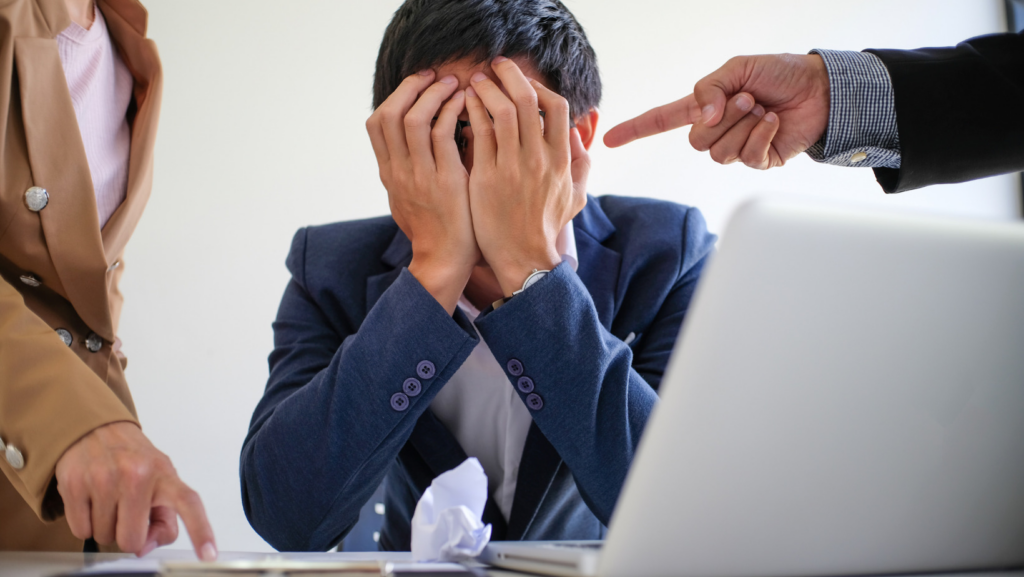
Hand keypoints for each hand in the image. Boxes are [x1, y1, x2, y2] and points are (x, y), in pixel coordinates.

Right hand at [54, 422, 215, 558]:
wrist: (96, 428)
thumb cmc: (133, 459)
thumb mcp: (160, 479)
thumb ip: (163, 518)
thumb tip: (143, 547)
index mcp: (164, 474)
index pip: (188, 503)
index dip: (201, 530)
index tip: (209, 554)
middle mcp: (136, 474)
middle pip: (131, 540)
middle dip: (128, 534)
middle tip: (126, 512)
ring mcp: (103, 479)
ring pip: (104, 537)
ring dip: (106, 526)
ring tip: (109, 499)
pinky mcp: (74, 485)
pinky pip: (81, 531)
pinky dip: (85, 524)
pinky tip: (91, 500)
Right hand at [366, 70, 477, 313]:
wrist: (445, 262)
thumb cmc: (437, 231)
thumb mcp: (412, 198)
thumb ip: (411, 171)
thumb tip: (421, 143)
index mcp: (389, 174)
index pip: (376, 124)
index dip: (395, 97)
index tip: (418, 86)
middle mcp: (398, 172)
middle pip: (389, 114)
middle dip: (411, 87)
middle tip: (436, 76)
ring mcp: (419, 176)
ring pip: (413, 119)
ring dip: (434, 94)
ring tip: (455, 83)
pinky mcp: (444, 181)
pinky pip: (441, 135)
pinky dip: (452, 112)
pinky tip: (467, 104)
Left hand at [465, 57, 588, 296]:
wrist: (522, 259)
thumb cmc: (545, 228)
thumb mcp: (575, 197)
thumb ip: (581, 163)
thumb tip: (576, 132)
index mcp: (561, 161)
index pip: (557, 107)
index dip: (540, 87)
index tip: (524, 83)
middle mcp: (539, 160)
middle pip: (528, 100)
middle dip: (510, 75)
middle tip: (495, 66)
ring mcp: (512, 168)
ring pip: (502, 112)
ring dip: (487, 89)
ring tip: (475, 81)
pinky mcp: (487, 177)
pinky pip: (479, 133)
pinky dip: (472, 113)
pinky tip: (465, 106)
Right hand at [604, 54, 829, 168]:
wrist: (821, 90)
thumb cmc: (780, 74)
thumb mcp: (737, 68)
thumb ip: (709, 88)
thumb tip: (703, 118)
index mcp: (706, 107)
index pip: (662, 120)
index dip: (636, 130)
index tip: (608, 140)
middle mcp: (718, 129)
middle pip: (696, 141)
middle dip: (724, 118)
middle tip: (749, 99)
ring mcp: (737, 147)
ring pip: (719, 152)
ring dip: (744, 126)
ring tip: (762, 109)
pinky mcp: (759, 160)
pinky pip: (746, 157)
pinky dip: (761, 136)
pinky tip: (774, 122)